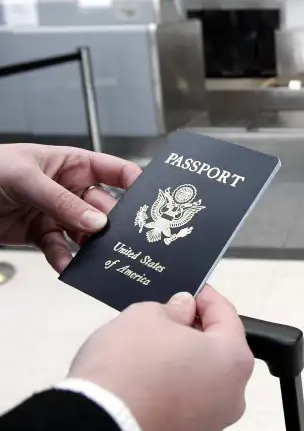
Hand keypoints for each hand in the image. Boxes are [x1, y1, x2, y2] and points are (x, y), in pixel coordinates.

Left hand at [0, 143, 140, 271]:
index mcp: (72, 164)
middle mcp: (70, 189)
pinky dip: (64, 259)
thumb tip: (96, 222)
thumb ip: (61, 201)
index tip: (151, 202)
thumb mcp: (25, 179)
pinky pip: (59, 248)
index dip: (135, 184)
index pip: (115, 171)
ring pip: (84, 232)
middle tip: (122, 240)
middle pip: (103, 208)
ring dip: (90, 246)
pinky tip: (67, 266)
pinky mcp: (39, 235)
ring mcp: (55, 213)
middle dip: (112, 224)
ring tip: (97, 258)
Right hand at [68, 285, 254, 430]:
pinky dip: (171, 395)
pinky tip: (146, 386)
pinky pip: (184, 410)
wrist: (96, 429)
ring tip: (151, 355)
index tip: (191, 290)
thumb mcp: (146, 316)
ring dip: (183, 367)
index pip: (226, 315)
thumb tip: (183, 309)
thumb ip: (173, 308)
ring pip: (202, 384)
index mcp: (233, 360)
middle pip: (217, 353)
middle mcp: (232, 397)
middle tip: (168, 320)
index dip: (205, 297)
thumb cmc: (127, 370)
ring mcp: (211, 426)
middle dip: (194, 334)